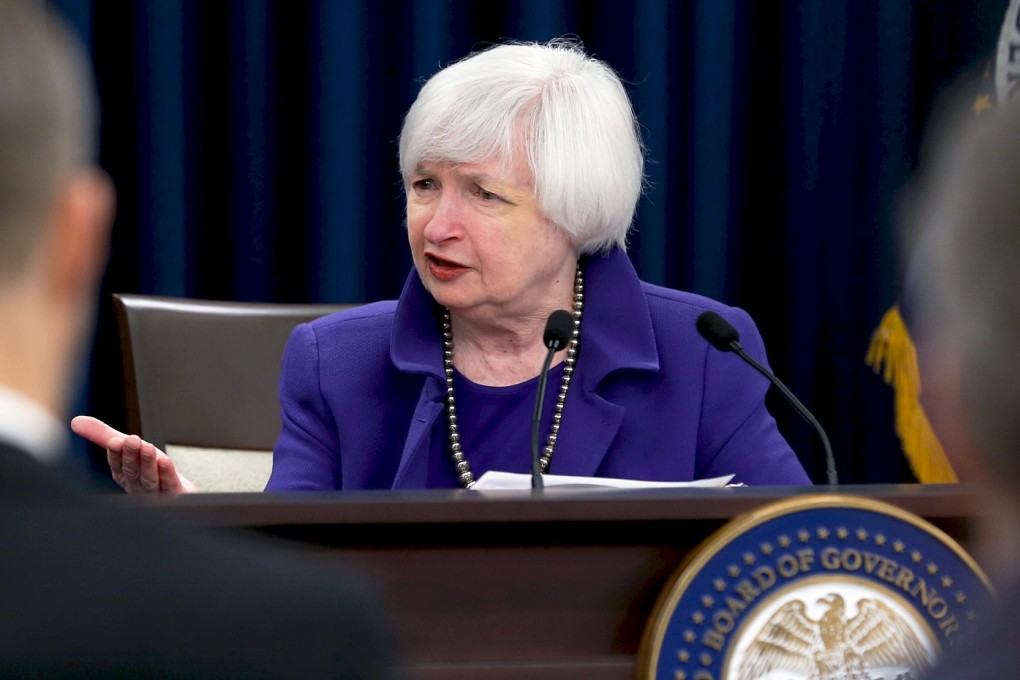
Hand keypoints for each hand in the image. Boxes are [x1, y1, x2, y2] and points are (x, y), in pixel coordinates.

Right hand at [70, 416, 196, 494]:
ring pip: (149, 477)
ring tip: (147, 447)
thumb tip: (76, 421)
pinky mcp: (175, 492)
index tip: (114, 441)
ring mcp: (156, 491)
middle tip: (131, 440)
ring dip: (147, 463)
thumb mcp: (127, 447)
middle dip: (130, 456)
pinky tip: (165, 462)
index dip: (115, 454)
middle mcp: (138, 484)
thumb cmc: (149, 468)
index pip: (116, 464)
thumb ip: (103, 435)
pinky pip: (169, 483)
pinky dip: (166, 473)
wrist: (176, 493)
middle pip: (132, 471)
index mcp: (124, 474)